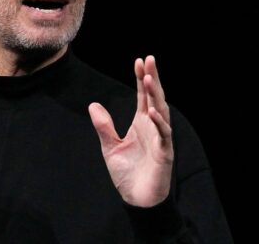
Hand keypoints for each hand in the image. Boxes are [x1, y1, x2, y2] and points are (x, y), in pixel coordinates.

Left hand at [89, 56, 172, 206]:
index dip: (141, 79)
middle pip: (153, 98)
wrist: (137, 199)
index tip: (139, 61)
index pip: (142, 96)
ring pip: (160, 112)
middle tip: (149, 59)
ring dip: (155, 95)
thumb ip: (103, 126)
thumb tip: (93, 105)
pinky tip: (152, 111)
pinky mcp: (164, 153)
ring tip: (149, 78)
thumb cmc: (127, 173)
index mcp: (141, 123)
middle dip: (152, 79)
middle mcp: (153, 127)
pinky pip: (164, 135)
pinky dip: (159, 123)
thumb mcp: (110, 146)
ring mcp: (160, 139)